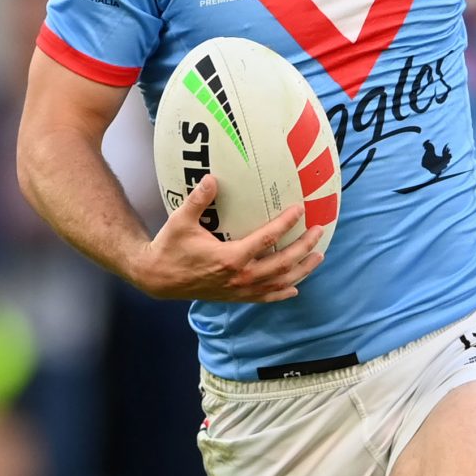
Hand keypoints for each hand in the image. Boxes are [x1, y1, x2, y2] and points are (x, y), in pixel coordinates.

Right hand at [130, 173, 324, 302]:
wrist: (157, 278)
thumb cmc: (170, 247)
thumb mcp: (181, 221)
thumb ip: (198, 199)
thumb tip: (212, 178)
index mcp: (230, 258)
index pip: (266, 239)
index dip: (285, 224)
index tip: (299, 210)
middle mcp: (240, 277)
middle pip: (282, 263)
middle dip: (303, 247)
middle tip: (318, 231)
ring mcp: (239, 290)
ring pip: (279, 282)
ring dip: (301, 270)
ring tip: (318, 257)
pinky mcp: (235, 297)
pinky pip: (264, 298)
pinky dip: (282, 293)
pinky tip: (295, 288)